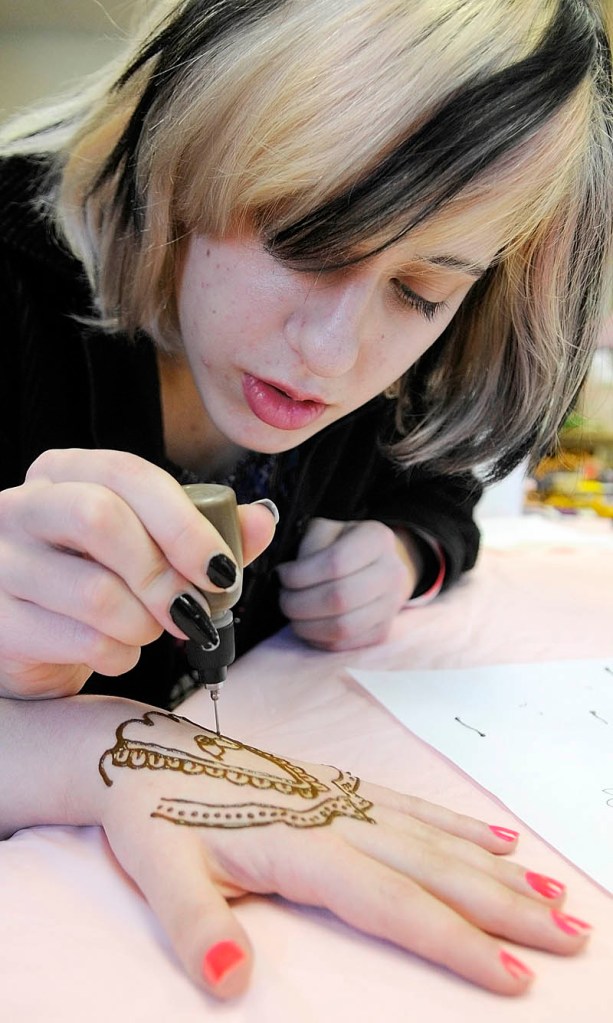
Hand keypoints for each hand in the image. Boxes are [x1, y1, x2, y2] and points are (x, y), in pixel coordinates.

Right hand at [0, 448, 275, 697]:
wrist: (30, 639)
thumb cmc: (96, 580)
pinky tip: (116, 650)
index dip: (184, 524)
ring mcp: (1, 564)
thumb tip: (261, 521)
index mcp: (64, 472)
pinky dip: (120, 654)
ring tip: (149, 628)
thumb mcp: (150, 547)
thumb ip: (206, 533)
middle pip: (100, 519)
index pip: (128, 476)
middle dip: (164, 574)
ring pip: (96, 592)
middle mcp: (21, 507)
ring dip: (145, 623)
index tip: (221, 569)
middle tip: (192, 610)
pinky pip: (83, 641)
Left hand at [91, 702, 589, 999]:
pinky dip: (456, 823)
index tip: (513, 973)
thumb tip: (232, 982)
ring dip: (493, 868)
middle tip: (572, 933)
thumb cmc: (152, 815)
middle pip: (432, 865)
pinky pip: (409, 804)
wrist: (141, 755)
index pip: (390, 901)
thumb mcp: (157, 874)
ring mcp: (337, 796)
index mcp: (296, 843)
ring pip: (432, 834)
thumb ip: (196, 925)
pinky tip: (492, 837)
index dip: (454, 940)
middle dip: (503, 905)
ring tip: (550, 892)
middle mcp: (331, 815)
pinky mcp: (334, 785)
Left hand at [277, 518, 418, 650]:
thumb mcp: (325, 530)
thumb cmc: (341, 544)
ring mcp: (391, 605)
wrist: (375, 565)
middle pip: (340, 598)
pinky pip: (345, 645)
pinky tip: (307, 625)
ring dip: (306, 625)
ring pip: (343, 627)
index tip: (282, 575)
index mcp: (377, 538)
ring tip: (293, 614)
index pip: (335, 562)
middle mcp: (392, 571)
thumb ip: (309, 545)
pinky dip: (318, 640)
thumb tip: (288, 574)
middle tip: (284, 598)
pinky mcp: (383, 632)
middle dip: (300, 603)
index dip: (300, 574)